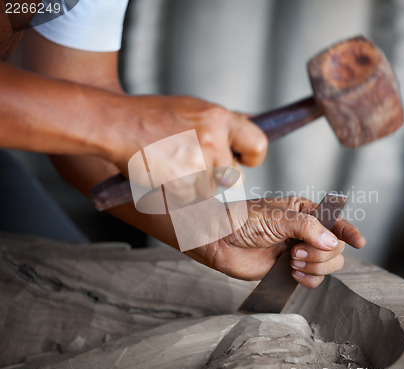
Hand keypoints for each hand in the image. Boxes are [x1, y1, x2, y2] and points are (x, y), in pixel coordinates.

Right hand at [106, 95, 266, 193]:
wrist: (117, 125)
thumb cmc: (151, 115)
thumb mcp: (193, 107)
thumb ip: (222, 121)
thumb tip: (251, 123)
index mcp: (218, 118)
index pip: (258, 143)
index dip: (253, 155)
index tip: (245, 158)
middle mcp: (211, 140)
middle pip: (234, 175)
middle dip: (220, 175)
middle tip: (197, 163)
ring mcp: (196, 164)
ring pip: (211, 189)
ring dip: (198, 184)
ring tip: (176, 164)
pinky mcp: (181, 183)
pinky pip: (191, 197)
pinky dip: (181, 191)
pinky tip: (167, 173)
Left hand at [185, 196, 365, 288]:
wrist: (218, 241)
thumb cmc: (241, 220)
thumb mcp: (275, 217)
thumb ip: (306, 227)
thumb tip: (332, 240)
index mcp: (304, 211)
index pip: (334, 220)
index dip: (348, 230)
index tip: (358, 241)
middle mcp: (305, 231)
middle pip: (335, 246)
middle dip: (321, 252)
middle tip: (296, 252)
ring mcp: (299, 250)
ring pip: (328, 263)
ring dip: (315, 266)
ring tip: (292, 261)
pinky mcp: (290, 269)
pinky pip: (314, 278)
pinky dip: (309, 279)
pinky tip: (293, 273)